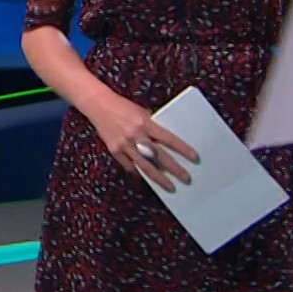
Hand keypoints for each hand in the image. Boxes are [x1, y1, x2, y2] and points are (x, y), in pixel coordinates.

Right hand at [85, 93, 199, 192]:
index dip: (182, 149)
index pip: (168, 138)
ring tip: (169, 187)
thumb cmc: (122, 106)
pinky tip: (145, 178)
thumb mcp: (141, 112)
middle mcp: (135, 135)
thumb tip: (165, 140)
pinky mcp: (114, 150)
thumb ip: (152, 125)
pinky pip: (128, 165)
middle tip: (186, 179)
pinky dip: (137, 172)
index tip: (194, 158)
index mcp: (145, 123)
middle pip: (158, 155)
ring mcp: (124, 144)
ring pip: (144, 165)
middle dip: (174, 168)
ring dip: (158, 177)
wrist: (98, 105)